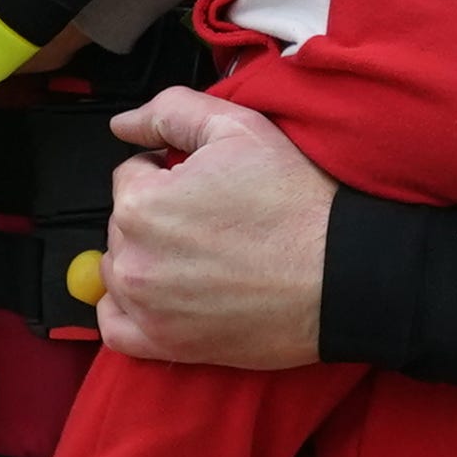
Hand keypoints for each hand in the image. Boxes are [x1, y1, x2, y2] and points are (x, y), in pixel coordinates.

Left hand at [97, 91, 335, 370]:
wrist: (341, 275)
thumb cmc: (295, 203)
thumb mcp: (239, 129)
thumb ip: (170, 112)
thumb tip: (123, 124)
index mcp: (142, 204)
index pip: (130, 176)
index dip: (167, 174)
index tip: (204, 187)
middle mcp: (133, 259)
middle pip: (124, 224)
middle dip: (158, 216)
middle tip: (213, 222)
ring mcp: (145, 307)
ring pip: (120, 270)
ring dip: (147, 259)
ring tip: (204, 257)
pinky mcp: (164, 344)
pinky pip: (115, 327)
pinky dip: (130, 311)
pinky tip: (164, 296)